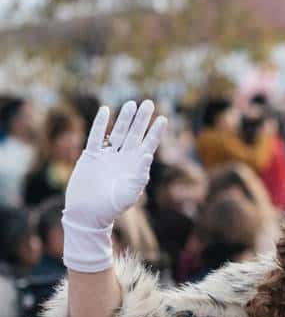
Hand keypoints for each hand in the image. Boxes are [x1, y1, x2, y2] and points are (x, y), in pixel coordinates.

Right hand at [62, 100, 166, 271]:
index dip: (156, 132)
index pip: (149, 145)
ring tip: (132, 103)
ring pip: (117, 132)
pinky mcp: (91, 156)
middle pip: (135, 134)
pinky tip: (105, 110)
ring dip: (124, 118)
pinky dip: (100, 124)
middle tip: (149, 103)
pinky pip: (96, 136)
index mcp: (135, 167)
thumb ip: (140, 175)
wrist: (88, 214)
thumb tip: (147, 154)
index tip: (163, 118)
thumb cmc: (112, 207)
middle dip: (142, 119)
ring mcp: (107, 156)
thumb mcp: (130, 193)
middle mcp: (123, 159)